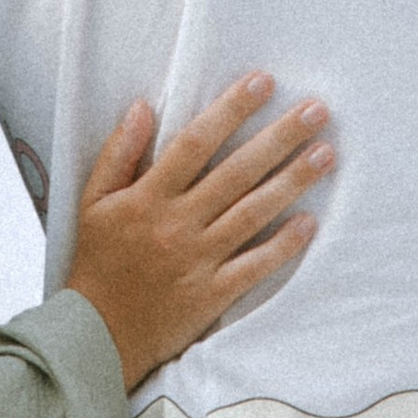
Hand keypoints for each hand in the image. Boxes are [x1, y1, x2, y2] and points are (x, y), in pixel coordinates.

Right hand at [64, 74, 331, 390]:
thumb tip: (143, 107)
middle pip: (235, 172)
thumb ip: (119, 154)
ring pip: (252, 213)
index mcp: (147, 197)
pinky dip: (282, 245)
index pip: (194, 142)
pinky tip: (309, 223)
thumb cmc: (96, 263)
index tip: (262, 82)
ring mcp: (197, 260)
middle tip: (316, 110)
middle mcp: (175, 224)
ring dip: (291, 182)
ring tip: (326, 154)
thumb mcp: (92, 202)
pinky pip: (254, 266)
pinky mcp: (212, 294)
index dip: (230, 109)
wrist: (95, 335)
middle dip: (279, 137)